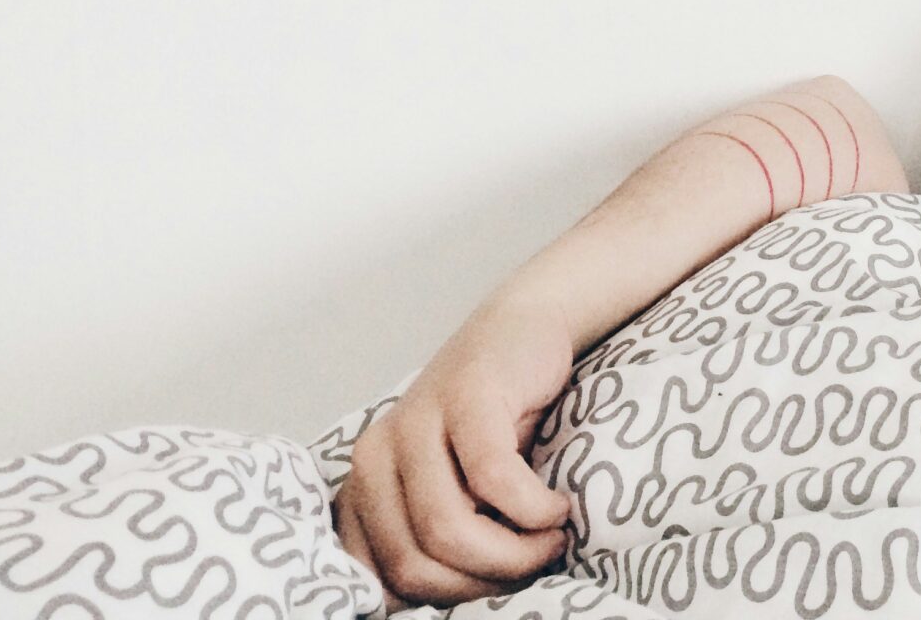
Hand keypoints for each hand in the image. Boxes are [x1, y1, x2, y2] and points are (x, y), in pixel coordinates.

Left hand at [334, 300, 575, 609]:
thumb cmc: (496, 422)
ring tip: (551, 538)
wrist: (526, 330)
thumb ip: (430, 537)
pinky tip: (556, 506)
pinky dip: (534, 510)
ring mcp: (418, 422)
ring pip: (448, 531)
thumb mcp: (453, 487)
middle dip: (483, 582)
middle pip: (414, 564)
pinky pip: (494, 482)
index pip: (382, 578)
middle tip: (534, 564)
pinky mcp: (466, 398)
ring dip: (515, 553)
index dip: (445, 598)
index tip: (493, 584)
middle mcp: (376, 453)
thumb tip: (428, 609)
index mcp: (364, 485)